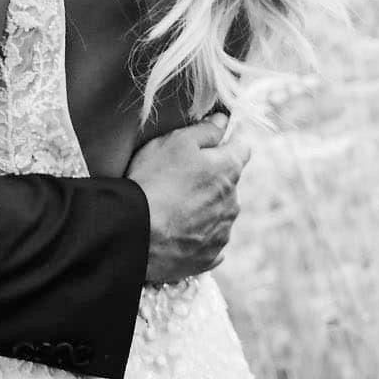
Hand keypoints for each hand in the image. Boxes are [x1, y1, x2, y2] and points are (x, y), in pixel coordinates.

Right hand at [128, 114, 249, 285]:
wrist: (135, 234)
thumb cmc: (153, 181)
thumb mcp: (175, 142)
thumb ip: (205, 130)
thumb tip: (224, 121)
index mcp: (229, 170)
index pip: (242, 147)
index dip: (228, 140)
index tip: (214, 140)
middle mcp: (233, 202)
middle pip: (228, 182)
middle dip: (211, 177)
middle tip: (179, 177)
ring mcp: (223, 232)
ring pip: (220, 212)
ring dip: (205, 207)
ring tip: (173, 208)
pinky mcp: (210, 257)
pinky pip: (210, 240)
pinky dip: (197, 234)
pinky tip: (176, 231)